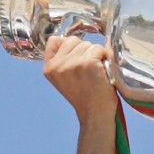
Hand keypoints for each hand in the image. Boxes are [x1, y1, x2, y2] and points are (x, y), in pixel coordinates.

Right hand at [44, 36, 118, 153]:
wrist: (96, 114)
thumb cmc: (86, 96)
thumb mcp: (65, 78)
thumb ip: (63, 61)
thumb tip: (72, 41)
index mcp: (49, 68)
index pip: (55, 40)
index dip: (69, 45)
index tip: (77, 58)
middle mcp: (57, 65)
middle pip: (73, 40)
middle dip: (84, 50)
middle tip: (89, 70)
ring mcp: (71, 63)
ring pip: (87, 44)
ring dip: (96, 55)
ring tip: (96, 73)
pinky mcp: (87, 63)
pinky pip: (98, 49)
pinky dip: (104, 57)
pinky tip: (103, 72)